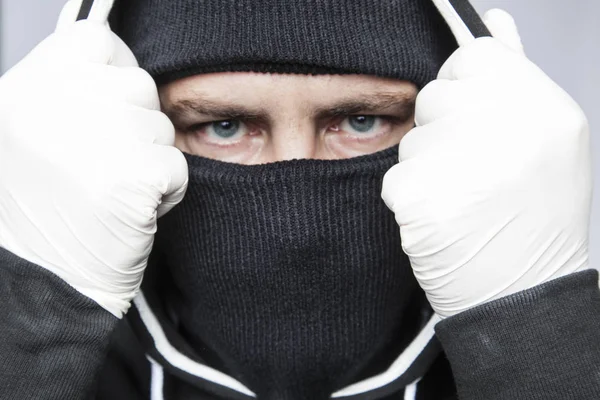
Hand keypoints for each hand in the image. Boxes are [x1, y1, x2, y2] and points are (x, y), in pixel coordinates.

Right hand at [0, 0, 187, 317]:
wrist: (44, 281)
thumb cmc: (43, 211)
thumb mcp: (36, 131)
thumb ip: (74, 92)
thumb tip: (122, 68)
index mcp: (29, 86)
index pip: (97, 43)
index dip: (114, 75)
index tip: (109, 111)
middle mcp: (58, 102)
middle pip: (139, 86)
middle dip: (136, 127)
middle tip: (104, 166)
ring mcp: (100, 136)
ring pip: (163, 127)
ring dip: (151, 160)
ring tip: (113, 191)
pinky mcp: (136, 174)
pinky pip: (178, 165)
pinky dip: (166, 191)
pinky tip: (131, 209)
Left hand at [381, 9, 590, 317]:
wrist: (523, 296)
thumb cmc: (534, 220)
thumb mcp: (545, 141)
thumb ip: (514, 76)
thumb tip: (493, 18)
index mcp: (544, 109)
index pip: (473, 58)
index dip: (463, 88)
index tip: (471, 119)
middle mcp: (507, 128)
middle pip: (434, 96)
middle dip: (443, 130)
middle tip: (472, 172)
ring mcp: (462, 162)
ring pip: (412, 140)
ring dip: (427, 168)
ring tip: (463, 200)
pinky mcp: (420, 197)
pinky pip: (396, 177)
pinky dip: (411, 199)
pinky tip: (443, 221)